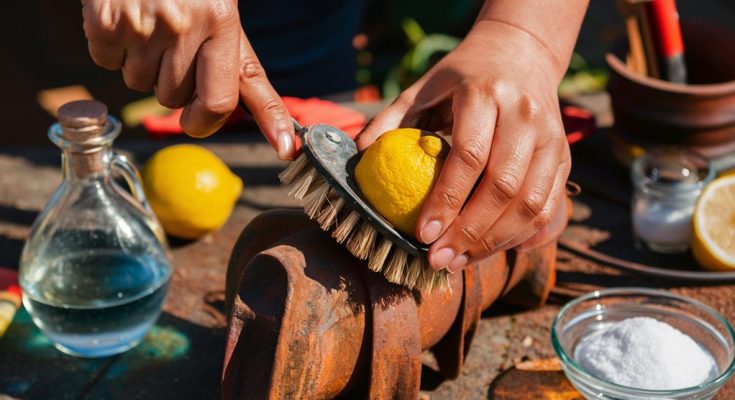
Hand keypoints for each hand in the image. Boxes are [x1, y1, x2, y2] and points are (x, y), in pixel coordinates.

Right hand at [81, 0, 295, 158]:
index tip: (285, 148)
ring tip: (150, 27)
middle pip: (178, 101)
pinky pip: (108, 65)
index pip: (232, 92)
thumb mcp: (221, 16)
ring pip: (142, 87)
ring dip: (144, 67)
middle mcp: (186, 25)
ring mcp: (144, 25)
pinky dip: (112, 50)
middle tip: (174, 48)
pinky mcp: (106, 23)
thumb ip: (236, 67)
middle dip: (174, 87)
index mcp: (221, 21)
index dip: (256, 122)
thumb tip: (271, 128)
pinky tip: (125, 21)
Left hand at [357, 20, 570, 271]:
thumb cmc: (462, 77)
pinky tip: (497, 249)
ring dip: (495, 242)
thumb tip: (360, 156)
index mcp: (486, 94)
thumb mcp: (422, 87)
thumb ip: (390, 120)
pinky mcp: (564, 158)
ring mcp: (552, 138)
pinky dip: (527, 237)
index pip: (470, 155)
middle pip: (503, 186)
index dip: (446, 200)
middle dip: (469, 232)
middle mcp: (526, 116)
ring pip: (532, 204)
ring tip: (459, 261)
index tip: (422, 233)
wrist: (521, 53)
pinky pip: (551, 208)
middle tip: (438, 259)